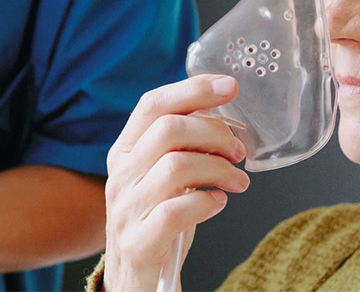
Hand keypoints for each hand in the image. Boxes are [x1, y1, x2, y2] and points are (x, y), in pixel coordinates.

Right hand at [103, 75, 249, 290]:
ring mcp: (126, 209)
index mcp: (124, 151)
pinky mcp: (139, 242)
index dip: (193, 89)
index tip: (231, 87)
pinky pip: (177, 211)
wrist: (136, 278)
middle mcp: (120, 175)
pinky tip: (218, 203)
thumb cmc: (157, 220)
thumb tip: (219, 110)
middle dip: (215, 133)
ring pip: (176, 167)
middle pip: (168, 130)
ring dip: (219, 169)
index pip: (153, 104)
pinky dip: (207, 203)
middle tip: (239, 152)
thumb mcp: (163, 175)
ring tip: (237, 181)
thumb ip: (181, 144)